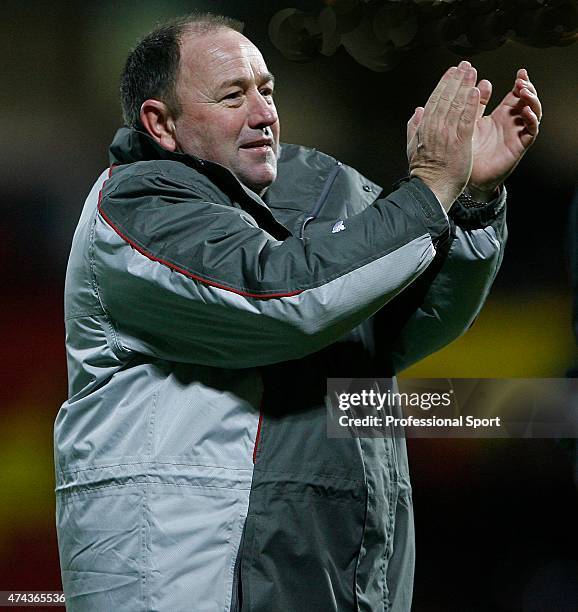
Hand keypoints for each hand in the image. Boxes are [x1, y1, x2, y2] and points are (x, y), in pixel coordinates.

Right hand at [407, 61, 479, 210]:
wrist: (430, 188)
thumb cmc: (424, 172)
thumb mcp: (411, 147)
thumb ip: (413, 128)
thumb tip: (416, 112)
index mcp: (424, 127)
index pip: (434, 100)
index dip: (444, 84)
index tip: (451, 72)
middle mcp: (434, 127)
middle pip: (446, 97)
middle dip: (456, 79)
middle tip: (465, 65)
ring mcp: (447, 133)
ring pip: (456, 104)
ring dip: (465, 86)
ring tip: (472, 72)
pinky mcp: (460, 141)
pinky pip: (466, 118)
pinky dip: (471, 104)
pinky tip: (476, 91)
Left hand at [468, 68, 541, 198]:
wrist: (468, 176)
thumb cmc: (469, 151)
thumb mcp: (471, 123)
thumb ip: (477, 104)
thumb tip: (482, 82)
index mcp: (501, 116)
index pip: (516, 95)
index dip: (521, 82)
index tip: (521, 72)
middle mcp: (512, 123)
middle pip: (528, 100)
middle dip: (528, 88)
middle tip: (521, 81)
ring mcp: (517, 133)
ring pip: (534, 112)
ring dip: (531, 100)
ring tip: (524, 92)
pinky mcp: (519, 145)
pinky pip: (531, 130)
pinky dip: (531, 119)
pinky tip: (525, 111)